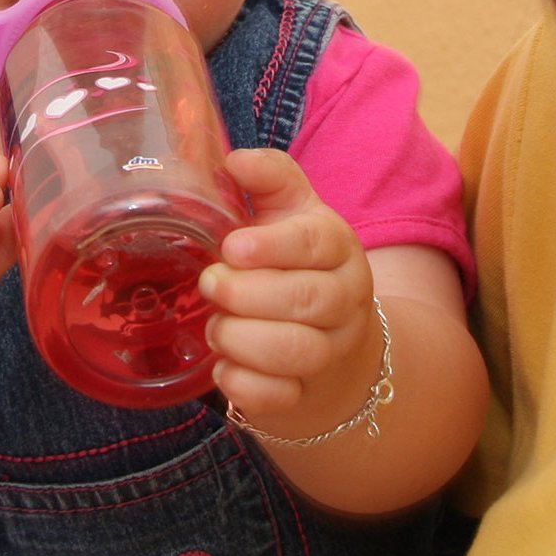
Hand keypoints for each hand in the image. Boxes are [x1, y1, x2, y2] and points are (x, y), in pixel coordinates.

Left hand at [199, 149, 381, 429]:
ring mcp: (332, 350)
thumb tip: (234, 159)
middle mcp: (345, 298)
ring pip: (295, 351)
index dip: (271, 245)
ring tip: (216, 326)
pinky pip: (279, 397)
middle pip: (306, 299)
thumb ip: (268, 178)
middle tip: (209, 285)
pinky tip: (224, 367)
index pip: (317, 242)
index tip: (230, 247)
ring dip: (241, 339)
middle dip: (245, 294)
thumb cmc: (294, 264)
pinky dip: (242, 384)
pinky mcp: (308, 393)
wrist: (330, 340)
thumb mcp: (289, 213)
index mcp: (339, 247)